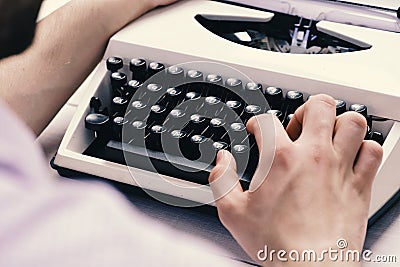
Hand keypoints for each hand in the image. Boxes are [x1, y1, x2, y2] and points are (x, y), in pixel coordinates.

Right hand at [209, 94, 382, 265]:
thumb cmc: (277, 243)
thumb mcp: (232, 212)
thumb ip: (221, 179)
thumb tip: (222, 160)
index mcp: (280, 158)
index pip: (268, 121)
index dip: (258, 122)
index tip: (258, 130)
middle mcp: (313, 156)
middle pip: (319, 105)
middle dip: (305, 109)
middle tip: (297, 126)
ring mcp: (340, 167)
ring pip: (352, 121)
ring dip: (339, 123)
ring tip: (326, 134)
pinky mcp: (360, 184)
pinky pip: (373, 151)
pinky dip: (364, 147)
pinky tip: (350, 156)